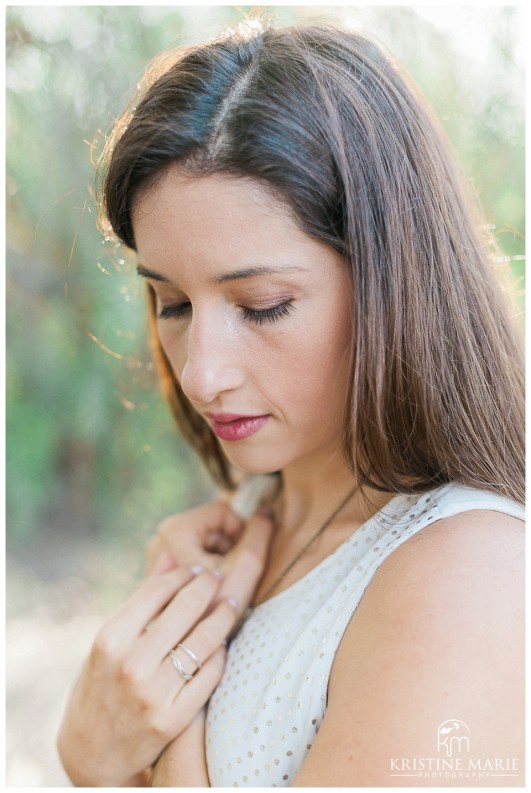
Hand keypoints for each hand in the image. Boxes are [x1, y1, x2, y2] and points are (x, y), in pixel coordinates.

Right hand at [57, 568, 228, 785]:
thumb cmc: (101, 684)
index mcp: (110, 640)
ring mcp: (154, 694)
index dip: (181, 574)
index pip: (156, 591)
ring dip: (223, 616)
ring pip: (205, 640)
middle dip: (207, 587)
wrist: (92, 753)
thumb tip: (171, 554)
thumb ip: (142, 599)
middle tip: (218, 577)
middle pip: (185, 609)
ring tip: (230, 604)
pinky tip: (222, 642)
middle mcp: (131, 665)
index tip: (195, 568)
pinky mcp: (173, 719)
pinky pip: (210, 674)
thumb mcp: (110, 642)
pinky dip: (220, 653)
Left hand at [145, 501, 274, 622]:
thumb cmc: (213, 613)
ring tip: (219, 587)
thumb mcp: (244, 572)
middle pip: (210, 527)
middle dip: (226, 549)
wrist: (175, 655)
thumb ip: (257, 537)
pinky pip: (188, 556)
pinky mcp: (155, 569)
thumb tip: (266, 510)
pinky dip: (202, 570)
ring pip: (200, 542)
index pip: (222, 513)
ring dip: (216, 560)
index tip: (242, 560)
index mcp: (176, 531)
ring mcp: (154, 555)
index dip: (241, 533)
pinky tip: (205, 593)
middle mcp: (159, 538)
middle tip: (230, 576)